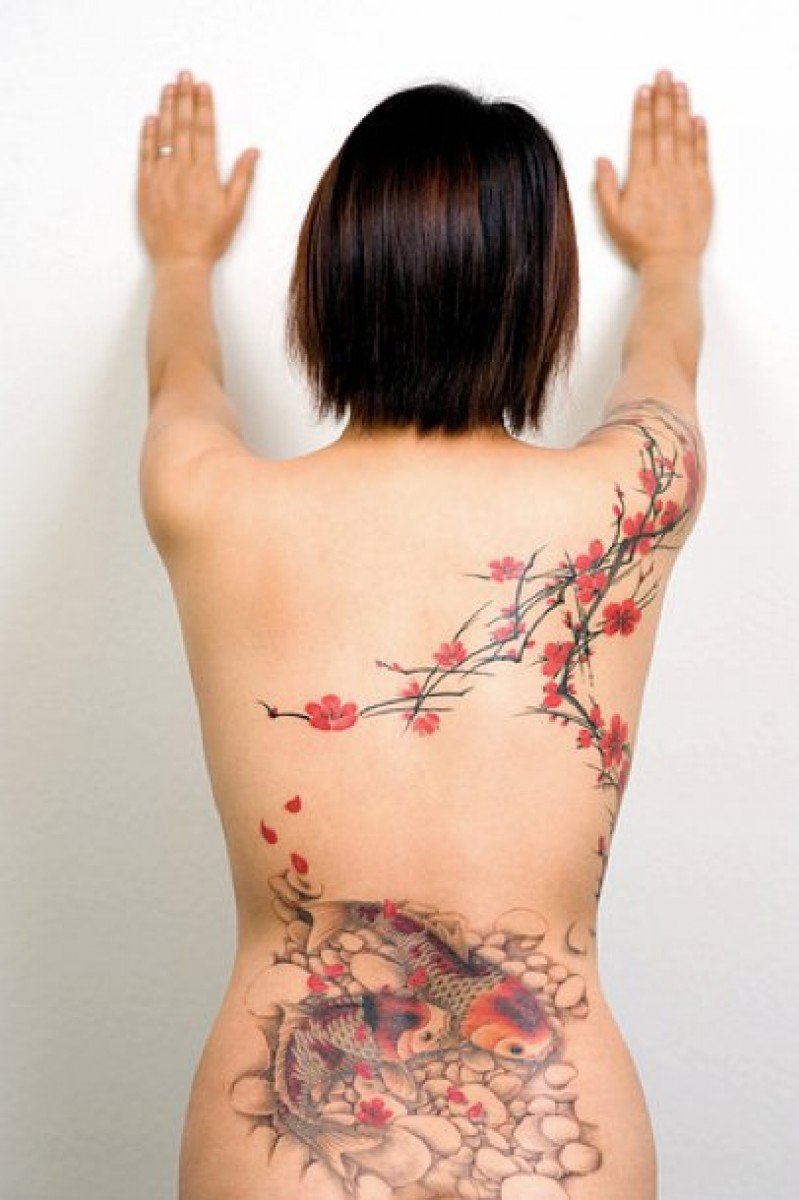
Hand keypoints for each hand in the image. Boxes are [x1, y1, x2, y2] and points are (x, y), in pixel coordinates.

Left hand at [137, 69, 258, 268]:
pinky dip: (148, 135)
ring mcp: (161, 177)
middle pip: (184, 126)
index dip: (204, 106)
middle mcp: (182, 170)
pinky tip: (150, 119)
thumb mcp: (234, 210)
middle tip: (184, 75)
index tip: (203, 87)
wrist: (180, 262)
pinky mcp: (145, 187)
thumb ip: (242, 178)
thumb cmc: (209, 240)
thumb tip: (252, 151)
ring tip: (168, 88)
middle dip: (185, 98)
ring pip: (164, 134)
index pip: (205, 131)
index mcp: (205, 174)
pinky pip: (146, 154)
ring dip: (166, 108)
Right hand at [594, 68, 712, 269]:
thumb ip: (606, 188)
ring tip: (680, 87)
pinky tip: (698, 119)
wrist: (671, 263)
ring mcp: (685, 177)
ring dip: (681, 108)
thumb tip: (601, 161)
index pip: (641, 135)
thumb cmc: (640, 245)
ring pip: (683, 135)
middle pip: (663, 127)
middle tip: (664, 75)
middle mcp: (665, 172)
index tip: (643, 90)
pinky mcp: (702, 187)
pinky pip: (701, 154)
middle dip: (663, 98)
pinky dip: (700, 135)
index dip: (642, 110)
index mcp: (642, 178)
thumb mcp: (612, 220)